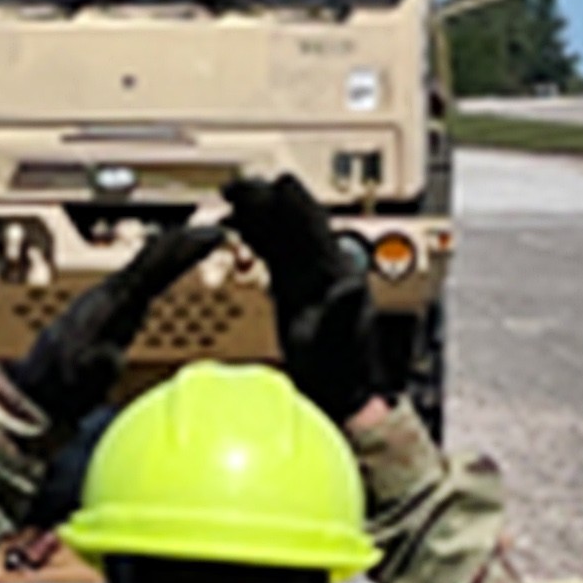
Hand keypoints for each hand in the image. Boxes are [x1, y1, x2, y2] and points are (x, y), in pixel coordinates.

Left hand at [13, 220, 229, 427]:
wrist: (39, 386)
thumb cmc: (61, 384)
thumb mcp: (80, 379)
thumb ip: (96, 366)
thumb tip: (111, 356)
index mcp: (110, 303)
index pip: (152, 266)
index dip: (183, 249)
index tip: (214, 235)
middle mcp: (112, 292)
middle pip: (155, 256)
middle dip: (188, 240)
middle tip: (223, 228)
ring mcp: (113, 298)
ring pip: (151, 263)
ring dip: (180, 249)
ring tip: (210, 237)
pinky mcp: (115, 308)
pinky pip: (148, 277)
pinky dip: (169, 264)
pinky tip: (181, 261)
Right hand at [223, 174, 374, 424]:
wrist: (343, 401)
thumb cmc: (343, 377)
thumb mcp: (341, 346)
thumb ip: (343, 313)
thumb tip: (349, 286)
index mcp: (337, 276)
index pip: (311, 226)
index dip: (289, 202)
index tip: (267, 181)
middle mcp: (327, 272)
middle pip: (295, 224)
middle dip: (267, 201)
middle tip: (236, 186)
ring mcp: (311, 283)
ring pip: (283, 237)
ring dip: (260, 217)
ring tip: (233, 201)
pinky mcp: (298, 296)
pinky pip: (276, 256)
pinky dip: (259, 240)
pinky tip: (245, 233)